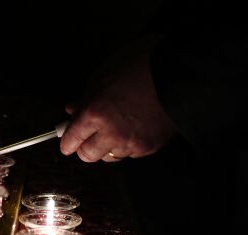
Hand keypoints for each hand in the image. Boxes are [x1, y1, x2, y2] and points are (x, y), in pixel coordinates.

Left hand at [60, 39, 177, 161]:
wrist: (180, 72)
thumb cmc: (142, 65)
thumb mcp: (105, 73)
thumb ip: (86, 97)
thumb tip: (72, 109)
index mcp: (95, 113)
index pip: (71, 140)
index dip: (67, 141)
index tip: (66, 141)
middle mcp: (111, 133)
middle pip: (88, 156)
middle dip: (85, 148)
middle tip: (88, 137)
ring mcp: (131, 143)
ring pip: (110, 157)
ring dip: (108, 146)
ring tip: (116, 128)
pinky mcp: (149, 148)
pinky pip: (130, 153)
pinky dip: (128, 145)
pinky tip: (134, 128)